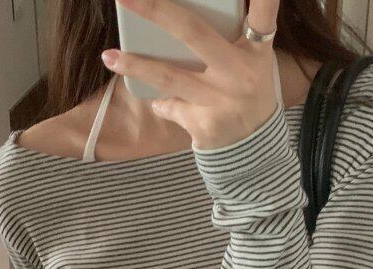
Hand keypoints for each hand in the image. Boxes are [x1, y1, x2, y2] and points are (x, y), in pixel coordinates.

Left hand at [103, 0, 282, 149]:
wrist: (255, 150)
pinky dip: (161, 102)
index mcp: (255, 51)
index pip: (263, 15)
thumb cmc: (248, 94)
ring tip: (109, 57)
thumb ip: (229, 39)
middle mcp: (239, 74)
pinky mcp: (203, 125)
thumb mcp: (253, 63)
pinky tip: (157, 101)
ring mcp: (219, 101)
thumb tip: (173, 18)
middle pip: (193, 33)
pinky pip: (170, 107)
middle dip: (156, 11)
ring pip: (169, 77)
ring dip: (135, 66)